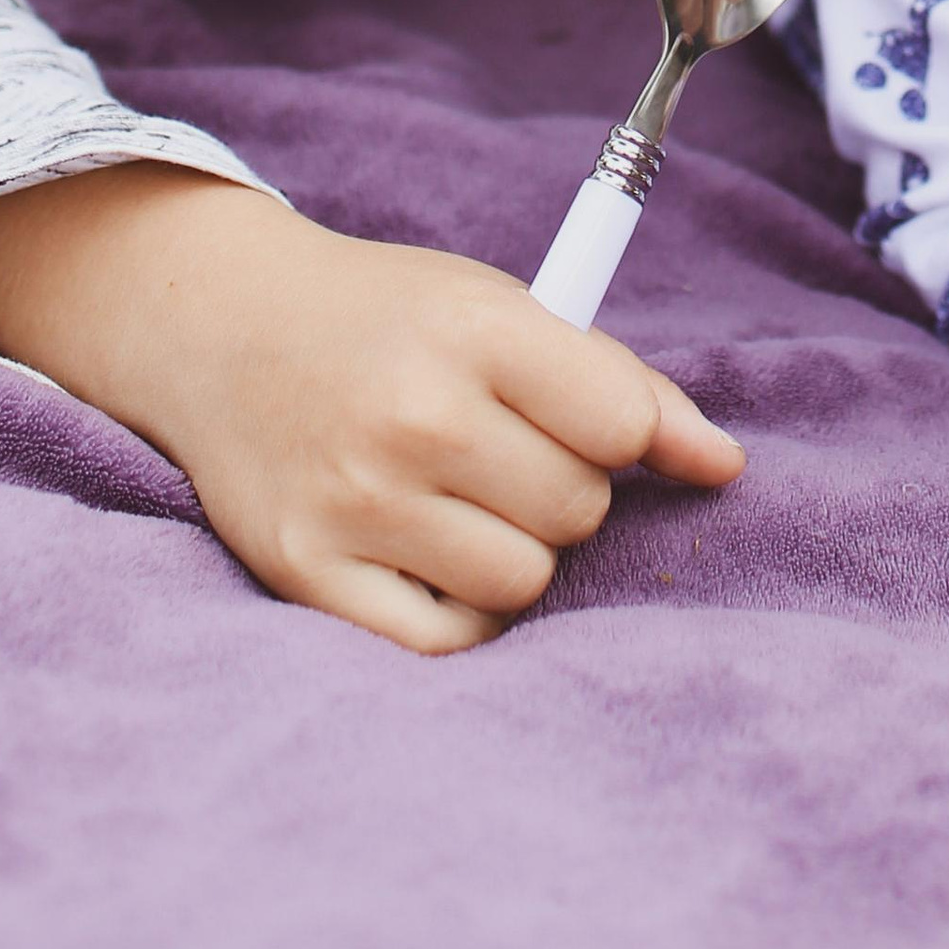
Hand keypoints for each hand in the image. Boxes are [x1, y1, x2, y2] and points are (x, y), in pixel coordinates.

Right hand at [0, 165, 743, 653]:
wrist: (225, 329)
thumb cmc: (387, 322)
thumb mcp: (499, 310)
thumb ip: (618, 384)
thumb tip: (722, 467)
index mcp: (471, 330)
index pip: (620, 421)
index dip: (617, 432)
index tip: (578, 419)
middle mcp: (413, 415)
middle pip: (577, 510)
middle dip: (561, 490)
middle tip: (497, 454)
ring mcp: (356, 499)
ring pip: (522, 582)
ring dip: (512, 553)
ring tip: (460, 501)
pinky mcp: (309, 571)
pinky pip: (447, 639)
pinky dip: (457, 610)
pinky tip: (427, 553)